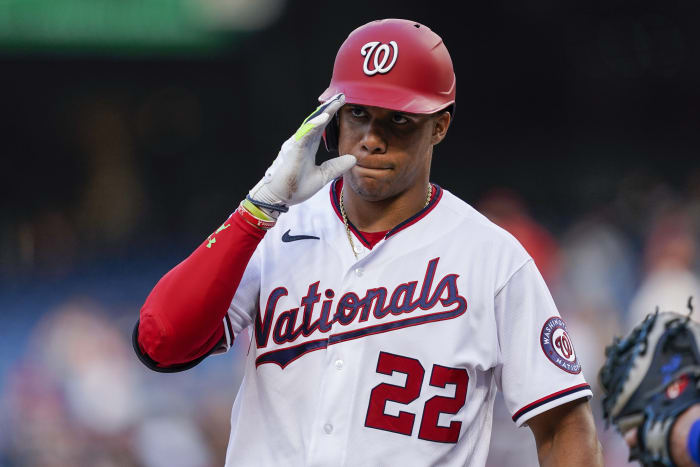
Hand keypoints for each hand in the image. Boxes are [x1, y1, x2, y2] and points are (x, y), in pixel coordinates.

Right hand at [248, 93, 355, 213]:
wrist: (280, 199)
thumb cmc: (296, 187)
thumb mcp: (323, 176)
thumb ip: (336, 166)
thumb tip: (353, 159)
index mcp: (308, 146)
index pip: (321, 127)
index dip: (331, 114)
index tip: (342, 102)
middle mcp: (301, 142)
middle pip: (316, 121)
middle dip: (328, 108)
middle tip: (341, 95)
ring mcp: (296, 145)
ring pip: (310, 125)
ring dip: (323, 113)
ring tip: (334, 102)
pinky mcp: (292, 152)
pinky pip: (304, 136)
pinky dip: (313, 127)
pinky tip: (323, 119)